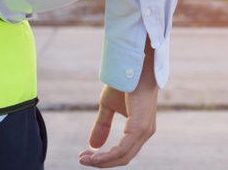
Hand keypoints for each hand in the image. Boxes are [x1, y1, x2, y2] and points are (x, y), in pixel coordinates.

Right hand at [79, 40, 158, 167]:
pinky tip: (94, 156)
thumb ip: (103, 125)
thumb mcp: (108, 106)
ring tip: (84, 159)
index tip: (85, 156)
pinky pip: (123, 149)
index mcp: (140, 128)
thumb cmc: (123, 83)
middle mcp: (145, 132)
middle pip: (123, 157)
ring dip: (102, 161)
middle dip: (101, 162)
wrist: (130, 66)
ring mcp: (145, 130)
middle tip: (82, 160)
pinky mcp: (140, 127)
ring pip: (123, 156)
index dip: (105, 157)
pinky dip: (107, 156)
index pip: (124, 151)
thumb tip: (93, 146)